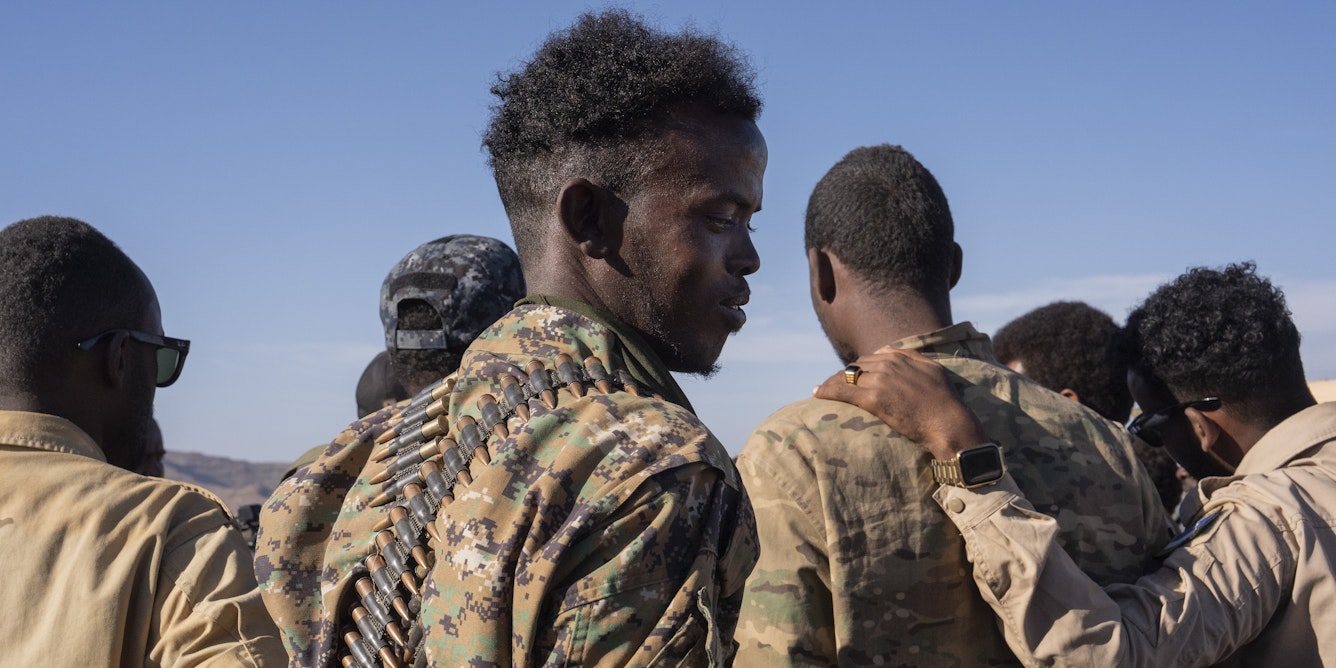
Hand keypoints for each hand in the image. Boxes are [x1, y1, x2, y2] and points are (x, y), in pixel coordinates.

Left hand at [814, 347, 987, 459]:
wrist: (949, 422)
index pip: (870, 357)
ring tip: (821, 389)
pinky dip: (827, 391)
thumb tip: (891, 351)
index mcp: (901, 357)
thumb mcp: (932, 370)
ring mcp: (880, 380)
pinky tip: (817, 393)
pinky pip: (843, 391)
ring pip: (847, 377)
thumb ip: (912, 358)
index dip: (858, 368)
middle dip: (843, 375)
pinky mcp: (874, 398)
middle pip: (856, 366)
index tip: (850, 375)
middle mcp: (889, 364)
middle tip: (831, 384)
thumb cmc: (944, 402)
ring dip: (831, 382)